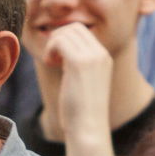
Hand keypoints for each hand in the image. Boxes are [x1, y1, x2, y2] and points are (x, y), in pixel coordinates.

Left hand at [41, 23, 113, 140]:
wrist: (88, 127)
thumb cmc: (81, 111)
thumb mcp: (83, 81)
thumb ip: (77, 63)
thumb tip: (59, 51)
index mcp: (104, 57)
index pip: (82, 31)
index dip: (65, 39)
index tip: (57, 58)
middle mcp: (101, 54)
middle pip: (74, 28)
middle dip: (57, 39)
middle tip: (52, 59)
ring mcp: (92, 57)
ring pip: (65, 32)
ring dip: (52, 44)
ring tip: (51, 62)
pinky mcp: (80, 63)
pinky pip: (59, 41)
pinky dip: (50, 49)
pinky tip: (50, 64)